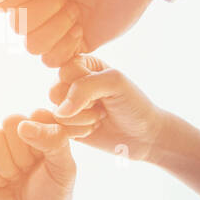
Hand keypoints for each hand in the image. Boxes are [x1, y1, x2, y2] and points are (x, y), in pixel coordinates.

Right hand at [0, 0, 173, 65]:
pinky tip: (81, 27)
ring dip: (56, 27)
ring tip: (75, 9)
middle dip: (45, 7)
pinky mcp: (74, 46)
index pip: (3, 4)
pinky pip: (52, 61)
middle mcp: (35, 6)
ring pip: (32, 47)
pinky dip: (65, 45)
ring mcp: (54, 28)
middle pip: (18, 26)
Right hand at [0, 111, 75, 199]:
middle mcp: (17, 134)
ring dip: (4, 166)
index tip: (46, 161)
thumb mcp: (64, 171)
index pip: (36, 115)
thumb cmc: (52, 199)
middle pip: (10, 121)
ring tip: (13, 179)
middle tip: (27, 172)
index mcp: (42, 130)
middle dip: (20, 154)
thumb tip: (24, 125)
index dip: (40, 140)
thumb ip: (55, 141)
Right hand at [49, 56, 166, 161]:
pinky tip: (93, 129)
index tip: (104, 89)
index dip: (84, 85)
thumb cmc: (133, 104)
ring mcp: (65, 106)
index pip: (65, 70)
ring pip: (58, 114)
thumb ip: (84, 87)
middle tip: (102, 105)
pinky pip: (58, 130)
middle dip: (83, 104)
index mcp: (81, 64)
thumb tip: (60, 111)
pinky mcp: (64, 126)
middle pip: (55, 92)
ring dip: (84, 120)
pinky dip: (80, 132)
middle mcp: (69, 83)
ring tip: (100, 116)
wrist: (143, 135)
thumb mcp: (115, 82)